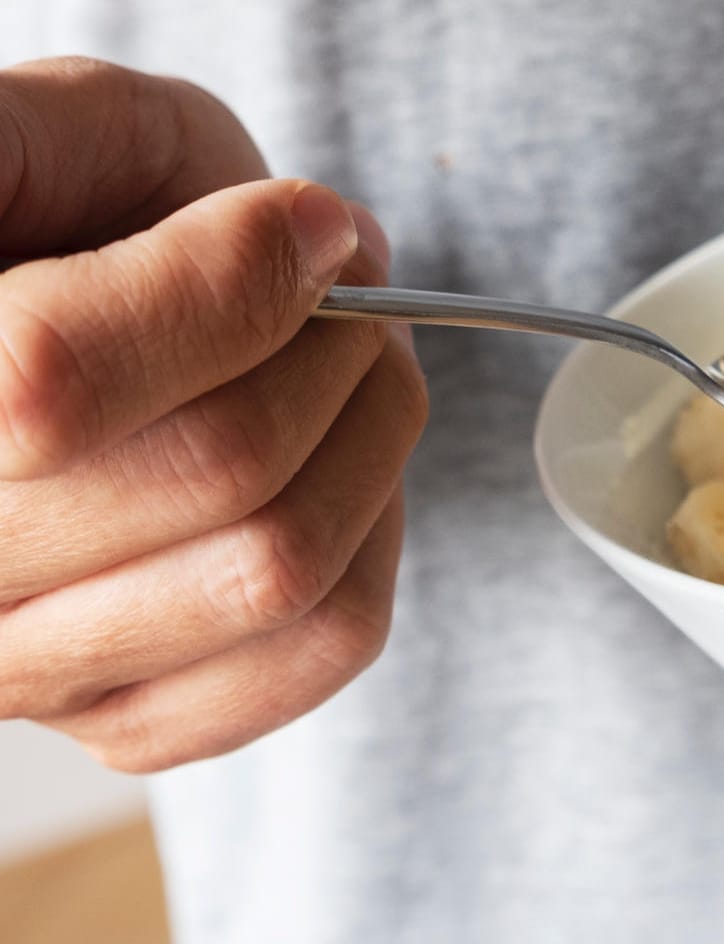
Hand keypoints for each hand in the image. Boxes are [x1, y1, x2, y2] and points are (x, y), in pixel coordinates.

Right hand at [0, 58, 426, 771]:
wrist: (60, 325)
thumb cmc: (57, 216)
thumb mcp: (41, 128)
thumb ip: (74, 139)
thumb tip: (300, 236)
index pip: (56, 379)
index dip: (229, 284)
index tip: (309, 223)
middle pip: (216, 473)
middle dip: (331, 351)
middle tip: (342, 293)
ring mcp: (23, 668)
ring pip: (279, 570)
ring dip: (370, 440)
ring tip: (347, 369)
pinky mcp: (125, 721)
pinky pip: (321, 650)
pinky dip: (374, 540)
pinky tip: (330, 472)